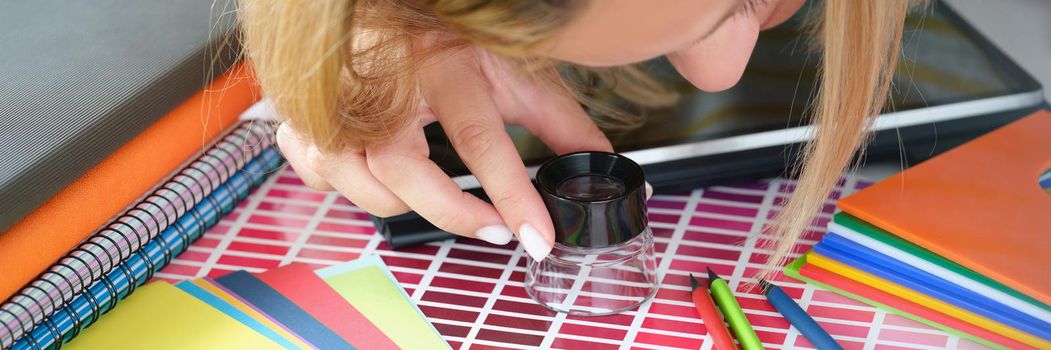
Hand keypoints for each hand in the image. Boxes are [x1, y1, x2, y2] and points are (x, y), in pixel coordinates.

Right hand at [276, 44, 616, 260]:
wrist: (391, 8)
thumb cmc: (451, 37)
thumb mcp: (512, 71)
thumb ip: (557, 121)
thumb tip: (596, 162)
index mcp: (440, 64)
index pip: (478, 140)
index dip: (513, 197)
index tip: (538, 237)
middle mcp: (386, 86)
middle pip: (403, 172)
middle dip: (455, 215)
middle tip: (498, 230)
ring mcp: (340, 104)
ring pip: (361, 183)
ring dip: (405, 204)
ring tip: (442, 198)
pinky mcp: (308, 120)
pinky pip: (323, 177)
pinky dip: (352, 189)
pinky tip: (379, 176)